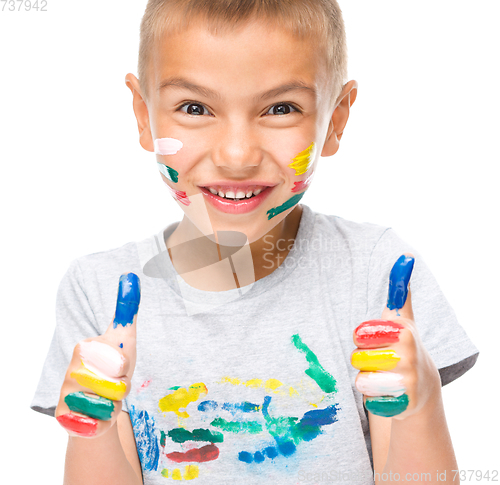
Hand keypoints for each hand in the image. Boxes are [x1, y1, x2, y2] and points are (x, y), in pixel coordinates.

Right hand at [55, 273, 140, 436]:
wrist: (98, 404)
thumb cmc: (115, 367)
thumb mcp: (125, 336)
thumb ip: (127, 308)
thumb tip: (130, 274)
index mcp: (84, 347)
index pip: (120, 360)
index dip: (125, 366)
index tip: (118, 364)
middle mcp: (70, 369)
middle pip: (117, 382)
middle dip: (124, 385)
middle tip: (116, 381)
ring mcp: (66, 393)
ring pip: (110, 403)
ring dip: (116, 402)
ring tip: (108, 396)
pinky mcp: (65, 418)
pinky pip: (99, 421)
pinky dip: (105, 419)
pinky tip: (97, 413)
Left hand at [351, 255, 439, 418]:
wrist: (422, 388)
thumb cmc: (403, 346)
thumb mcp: (402, 318)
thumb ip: (399, 291)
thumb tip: (405, 256)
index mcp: (402, 330)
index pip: (359, 333)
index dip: (362, 339)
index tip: (377, 340)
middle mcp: (407, 353)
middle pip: (356, 357)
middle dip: (361, 360)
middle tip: (380, 360)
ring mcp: (406, 380)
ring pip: (360, 380)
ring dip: (366, 380)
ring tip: (384, 377)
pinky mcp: (402, 404)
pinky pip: (368, 401)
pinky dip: (373, 399)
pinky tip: (388, 394)